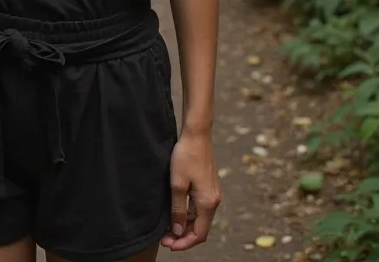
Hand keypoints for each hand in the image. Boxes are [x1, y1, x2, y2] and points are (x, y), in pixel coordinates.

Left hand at [160, 129, 221, 250]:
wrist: (197, 134)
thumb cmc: (186, 156)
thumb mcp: (177, 184)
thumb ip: (178, 210)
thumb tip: (178, 231)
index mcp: (208, 203)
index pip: (199, 234)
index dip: (183, 243)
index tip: (168, 244)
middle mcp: (214, 201)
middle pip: (200, 228)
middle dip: (183, 236)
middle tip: (165, 238)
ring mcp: (213, 193)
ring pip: (200, 218)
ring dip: (185, 225)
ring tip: (168, 227)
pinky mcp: (209, 186)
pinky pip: (200, 207)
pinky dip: (189, 214)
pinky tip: (176, 211)